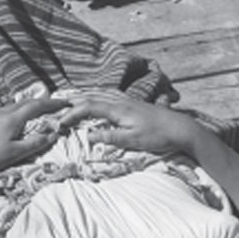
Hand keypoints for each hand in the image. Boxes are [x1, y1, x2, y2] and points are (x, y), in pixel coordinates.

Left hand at [0, 97, 69, 181]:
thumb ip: (34, 143)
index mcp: (13, 119)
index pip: (37, 107)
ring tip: (38, 110)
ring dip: (29, 106)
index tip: (65, 103)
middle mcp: (2, 113)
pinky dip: (17, 111)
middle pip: (26, 103)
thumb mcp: (15, 153)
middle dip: (42, 103)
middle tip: (55, 105)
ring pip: (15, 106)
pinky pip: (6, 111)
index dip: (52, 104)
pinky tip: (16, 118)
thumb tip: (52, 135)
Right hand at [59, 95, 198, 154]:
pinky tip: (99, 102)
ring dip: (85, 99)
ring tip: (72, 101)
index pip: (89, 108)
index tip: (59, 122)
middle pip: (92, 98)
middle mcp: (121, 102)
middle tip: (58, 105)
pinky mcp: (135, 106)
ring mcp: (129, 102)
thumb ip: (110, 137)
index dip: (72, 114)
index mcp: (118, 109)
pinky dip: (98, 100)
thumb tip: (88, 135)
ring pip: (101, 96)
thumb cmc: (158, 136)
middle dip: (74, 102)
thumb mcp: (133, 140)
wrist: (181, 128)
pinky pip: (110, 99)